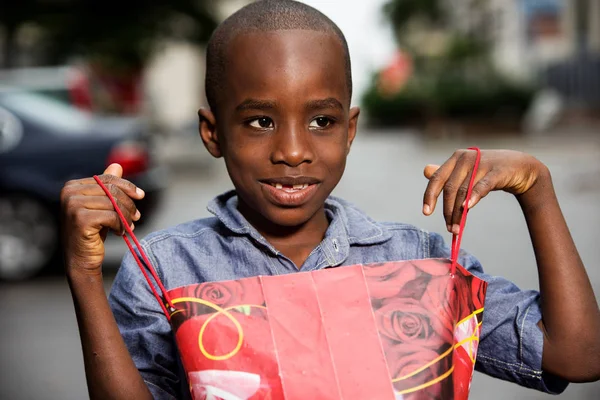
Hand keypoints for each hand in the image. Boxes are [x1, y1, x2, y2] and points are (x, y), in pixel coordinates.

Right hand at [60, 163, 144, 275]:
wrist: (81, 260)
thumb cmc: (92, 232)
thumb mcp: (101, 206)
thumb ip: (106, 186)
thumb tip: (117, 165)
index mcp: (72, 186)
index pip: (107, 179)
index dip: (127, 187)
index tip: (140, 196)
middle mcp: (69, 193)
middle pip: (112, 190)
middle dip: (129, 204)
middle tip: (136, 217)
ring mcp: (73, 205)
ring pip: (113, 203)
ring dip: (126, 216)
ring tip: (128, 226)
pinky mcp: (80, 219)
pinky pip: (112, 216)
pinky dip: (120, 225)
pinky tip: (119, 233)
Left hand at [422, 149, 548, 232]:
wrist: (521, 166)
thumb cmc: (489, 170)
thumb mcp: (467, 170)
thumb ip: (447, 173)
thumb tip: (425, 170)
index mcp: (456, 158)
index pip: (437, 179)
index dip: (429, 196)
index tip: (426, 212)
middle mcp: (466, 158)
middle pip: (450, 188)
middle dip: (447, 211)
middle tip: (449, 228)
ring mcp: (481, 163)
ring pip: (464, 191)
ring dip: (459, 212)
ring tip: (457, 228)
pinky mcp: (496, 171)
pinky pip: (481, 186)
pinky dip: (472, 197)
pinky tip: (466, 209)